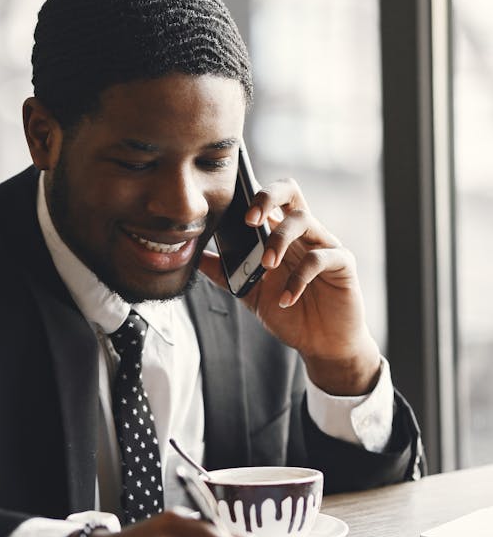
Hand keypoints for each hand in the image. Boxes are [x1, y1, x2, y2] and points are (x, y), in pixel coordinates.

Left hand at [201, 177, 380, 395]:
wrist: (322, 345)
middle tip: (249, 220)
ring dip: (279, 240)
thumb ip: (225, 273)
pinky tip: (286, 299)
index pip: (269, 197)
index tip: (229, 209)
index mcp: (281, 233)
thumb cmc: (290, 314)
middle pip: (290, 190)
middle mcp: (304, 232)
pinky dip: (298, 278)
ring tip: (266, 266)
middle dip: (267, 196)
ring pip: (303, 220)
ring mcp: (325, 244)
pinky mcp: (343, 263)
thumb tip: (193, 257)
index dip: (250, 194)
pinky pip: (321, 258)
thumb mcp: (251, 293)